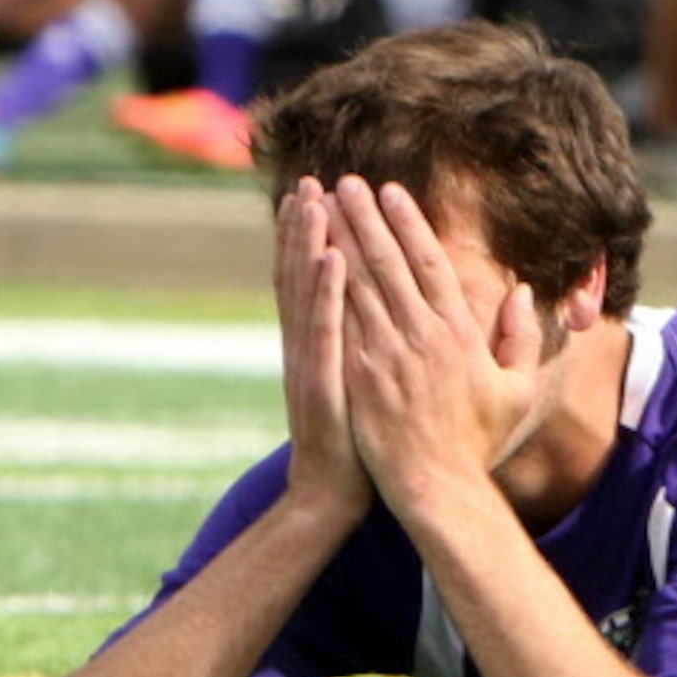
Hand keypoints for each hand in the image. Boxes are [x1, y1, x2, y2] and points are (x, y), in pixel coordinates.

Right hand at [274, 179, 372, 520]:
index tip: (320, 194)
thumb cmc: (358, 444)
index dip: (313, 237)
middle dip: (307, 227)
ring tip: (315, 201)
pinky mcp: (323, 384)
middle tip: (310, 181)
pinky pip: (324, 331)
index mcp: (321, 345)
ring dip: (309, 244)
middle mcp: (309, 346)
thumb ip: (359, 347)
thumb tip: (373, 314)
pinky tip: (332, 258)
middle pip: (303, 275)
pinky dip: (324, 293)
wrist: (332, 496)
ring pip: (307, 293)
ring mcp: (311, 364)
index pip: (313, 280)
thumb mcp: (356, 387)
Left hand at [327, 176, 544, 515]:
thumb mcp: (519, 391)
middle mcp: (422, 336)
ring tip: (322, 206)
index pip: (431, 264)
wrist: (438, 487)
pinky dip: (326, 286)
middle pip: (389, 263)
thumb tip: (523, 293)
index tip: (391, 193)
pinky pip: (341, 320)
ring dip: (339, 240)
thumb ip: (523, 338)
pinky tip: (312, 259)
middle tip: (346, 182)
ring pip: (358, 283)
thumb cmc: (479, 443)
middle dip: (366, 217)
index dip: (409, 224)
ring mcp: (387, 355)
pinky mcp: (360, 375)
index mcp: (460, 334)